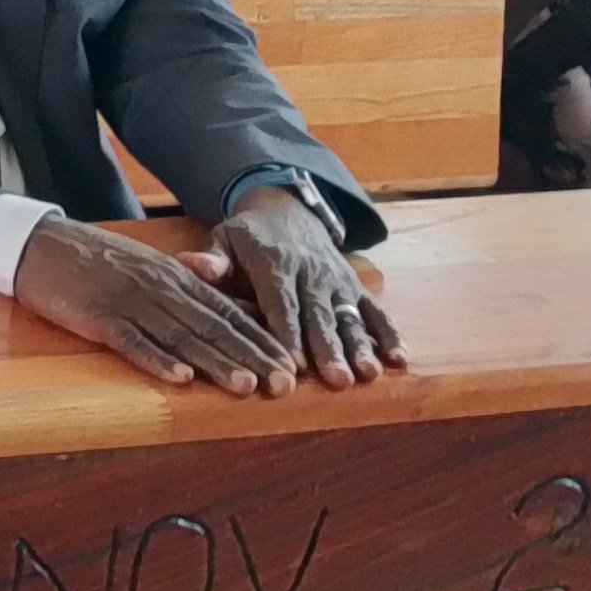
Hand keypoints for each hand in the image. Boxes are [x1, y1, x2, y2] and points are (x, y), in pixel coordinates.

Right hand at [11, 218, 296, 394]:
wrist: (41, 244)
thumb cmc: (96, 260)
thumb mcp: (149, 270)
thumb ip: (188, 293)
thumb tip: (232, 316)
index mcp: (175, 278)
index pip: (228, 312)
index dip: (261, 340)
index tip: (291, 366)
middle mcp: (160, 289)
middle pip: (214, 326)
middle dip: (252, 357)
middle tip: (284, 384)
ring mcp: (130, 302)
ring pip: (181, 336)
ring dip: (215, 362)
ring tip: (246, 386)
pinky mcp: (99, 317)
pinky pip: (132, 342)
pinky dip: (157, 360)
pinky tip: (179, 378)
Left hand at [212, 188, 404, 388]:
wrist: (288, 209)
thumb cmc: (249, 236)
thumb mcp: (225, 237)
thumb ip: (212, 258)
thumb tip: (191, 266)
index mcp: (275, 263)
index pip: (281, 302)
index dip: (287, 333)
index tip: (292, 365)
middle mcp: (311, 273)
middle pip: (319, 315)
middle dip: (329, 349)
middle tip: (337, 381)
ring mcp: (337, 280)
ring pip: (349, 316)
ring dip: (360, 346)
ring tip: (368, 373)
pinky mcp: (355, 286)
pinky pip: (374, 310)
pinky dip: (388, 334)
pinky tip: (399, 359)